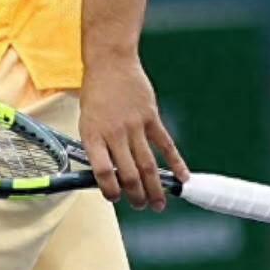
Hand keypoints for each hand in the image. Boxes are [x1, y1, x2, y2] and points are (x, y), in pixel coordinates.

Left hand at [78, 55, 187, 211]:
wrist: (110, 63)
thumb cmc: (96, 93)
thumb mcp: (87, 121)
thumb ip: (98, 146)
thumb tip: (108, 174)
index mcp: (93, 136)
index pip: (103, 172)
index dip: (110, 190)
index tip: (115, 198)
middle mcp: (114, 134)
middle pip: (129, 174)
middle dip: (137, 196)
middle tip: (142, 206)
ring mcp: (134, 126)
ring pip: (147, 165)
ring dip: (155, 188)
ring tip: (159, 204)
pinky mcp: (151, 118)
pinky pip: (166, 145)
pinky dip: (176, 163)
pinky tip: (182, 177)